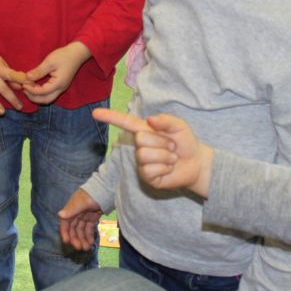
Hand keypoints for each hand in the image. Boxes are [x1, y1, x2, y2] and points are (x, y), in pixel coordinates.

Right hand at [0, 38, 26, 114]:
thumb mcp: (1, 64)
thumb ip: (10, 76)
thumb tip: (20, 87)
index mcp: (0, 69)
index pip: (13, 75)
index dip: (22, 80)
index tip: (32, 86)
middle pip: (3, 89)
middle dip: (12, 99)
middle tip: (20, 108)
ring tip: (2, 112)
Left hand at [23, 41, 89, 103]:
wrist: (77, 53)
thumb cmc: (64, 56)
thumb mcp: (50, 62)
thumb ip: (39, 71)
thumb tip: (27, 77)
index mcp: (59, 83)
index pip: (42, 92)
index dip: (31, 90)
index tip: (23, 84)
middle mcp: (61, 89)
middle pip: (46, 100)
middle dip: (33, 97)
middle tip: (24, 90)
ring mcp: (61, 88)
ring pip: (48, 98)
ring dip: (37, 96)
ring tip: (28, 89)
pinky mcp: (60, 86)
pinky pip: (50, 94)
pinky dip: (41, 93)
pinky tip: (34, 86)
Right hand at [58, 189, 102, 251]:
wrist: (106, 188)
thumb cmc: (92, 193)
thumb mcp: (82, 202)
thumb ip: (71, 210)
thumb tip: (60, 215)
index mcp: (71, 209)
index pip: (65, 223)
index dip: (65, 232)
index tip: (67, 242)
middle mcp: (76, 213)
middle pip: (74, 229)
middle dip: (76, 239)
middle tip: (80, 248)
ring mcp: (85, 215)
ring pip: (81, 230)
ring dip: (83, 239)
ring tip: (87, 248)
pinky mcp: (92, 217)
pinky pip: (89, 228)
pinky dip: (89, 235)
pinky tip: (91, 242)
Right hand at [91, 109, 213, 196]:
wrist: (196, 163)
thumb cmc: (185, 143)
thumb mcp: (179, 126)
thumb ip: (166, 120)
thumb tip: (150, 120)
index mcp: (145, 130)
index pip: (125, 122)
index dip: (110, 117)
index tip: (95, 113)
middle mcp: (140, 146)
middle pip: (140, 138)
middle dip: (161, 141)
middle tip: (172, 147)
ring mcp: (141, 162)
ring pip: (145, 155)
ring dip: (165, 156)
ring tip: (172, 158)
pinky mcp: (146, 177)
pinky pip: (150, 170)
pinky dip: (164, 168)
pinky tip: (169, 169)